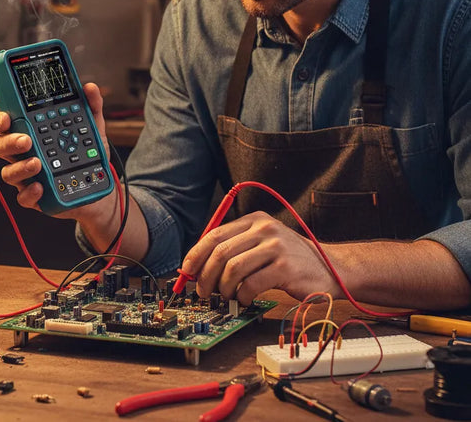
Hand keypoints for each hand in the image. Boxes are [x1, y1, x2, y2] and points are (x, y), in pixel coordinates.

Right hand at [0, 83, 110, 216]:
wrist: (98, 186)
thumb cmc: (86, 154)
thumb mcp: (92, 128)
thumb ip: (91, 107)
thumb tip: (90, 87)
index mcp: (31, 133)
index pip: (7, 124)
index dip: (1, 120)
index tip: (6, 117)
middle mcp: (23, 155)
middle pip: (2, 146)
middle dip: (10, 142)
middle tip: (26, 140)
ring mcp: (27, 176)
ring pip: (9, 172)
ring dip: (21, 167)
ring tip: (38, 163)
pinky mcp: (34, 197)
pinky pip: (23, 197)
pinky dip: (30, 192)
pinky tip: (40, 186)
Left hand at [180, 211, 341, 303]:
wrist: (331, 268)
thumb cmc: (291, 260)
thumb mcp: (264, 243)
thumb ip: (237, 248)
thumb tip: (200, 266)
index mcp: (254, 220)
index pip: (214, 234)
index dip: (196, 254)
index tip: (187, 271)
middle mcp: (264, 229)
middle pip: (220, 252)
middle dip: (205, 275)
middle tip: (203, 291)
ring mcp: (275, 247)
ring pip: (232, 269)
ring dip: (223, 288)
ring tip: (227, 296)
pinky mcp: (284, 268)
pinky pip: (251, 284)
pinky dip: (243, 296)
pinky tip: (246, 299)